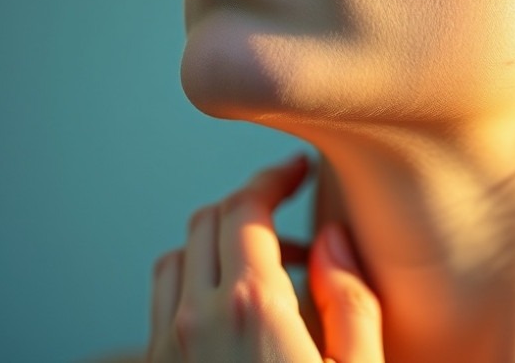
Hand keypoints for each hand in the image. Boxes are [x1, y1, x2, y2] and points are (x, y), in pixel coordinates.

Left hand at [146, 155, 383, 362]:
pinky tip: (236, 308)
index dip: (274, 178)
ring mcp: (167, 348)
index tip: (299, 170)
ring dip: (220, 243)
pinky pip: (164, 302)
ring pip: (178, 257)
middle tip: (291, 211)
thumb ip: (351, 302)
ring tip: (269, 266)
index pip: (247, 207)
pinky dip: (195, 281)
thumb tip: (332, 240)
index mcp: (252, 308)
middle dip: (250, 203)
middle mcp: (196, 320)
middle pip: (208, 221)